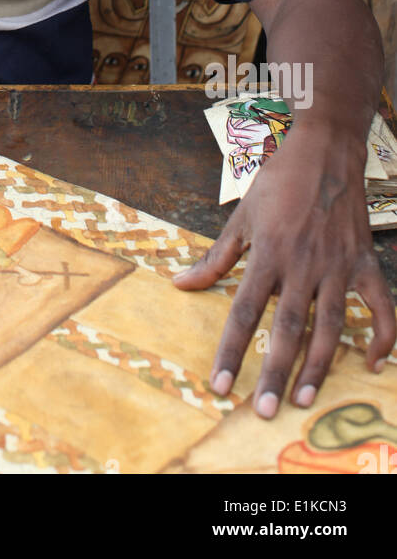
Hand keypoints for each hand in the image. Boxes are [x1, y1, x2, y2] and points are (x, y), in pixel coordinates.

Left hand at [173, 125, 395, 417]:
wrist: (326, 147)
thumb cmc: (279, 178)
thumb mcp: (241, 214)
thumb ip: (215, 256)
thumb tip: (181, 283)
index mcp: (268, 252)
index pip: (245, 312)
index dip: (231, 351)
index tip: (220, 385)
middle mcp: (303, 264)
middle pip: (288, 328)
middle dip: (273, 372)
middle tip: (263, 410)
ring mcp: (338, 265)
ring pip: (330, 327)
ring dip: (319, 367)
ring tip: (303, 399)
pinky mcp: (365, 262)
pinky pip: (381, 307)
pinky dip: (383, 337)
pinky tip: (372, 364)